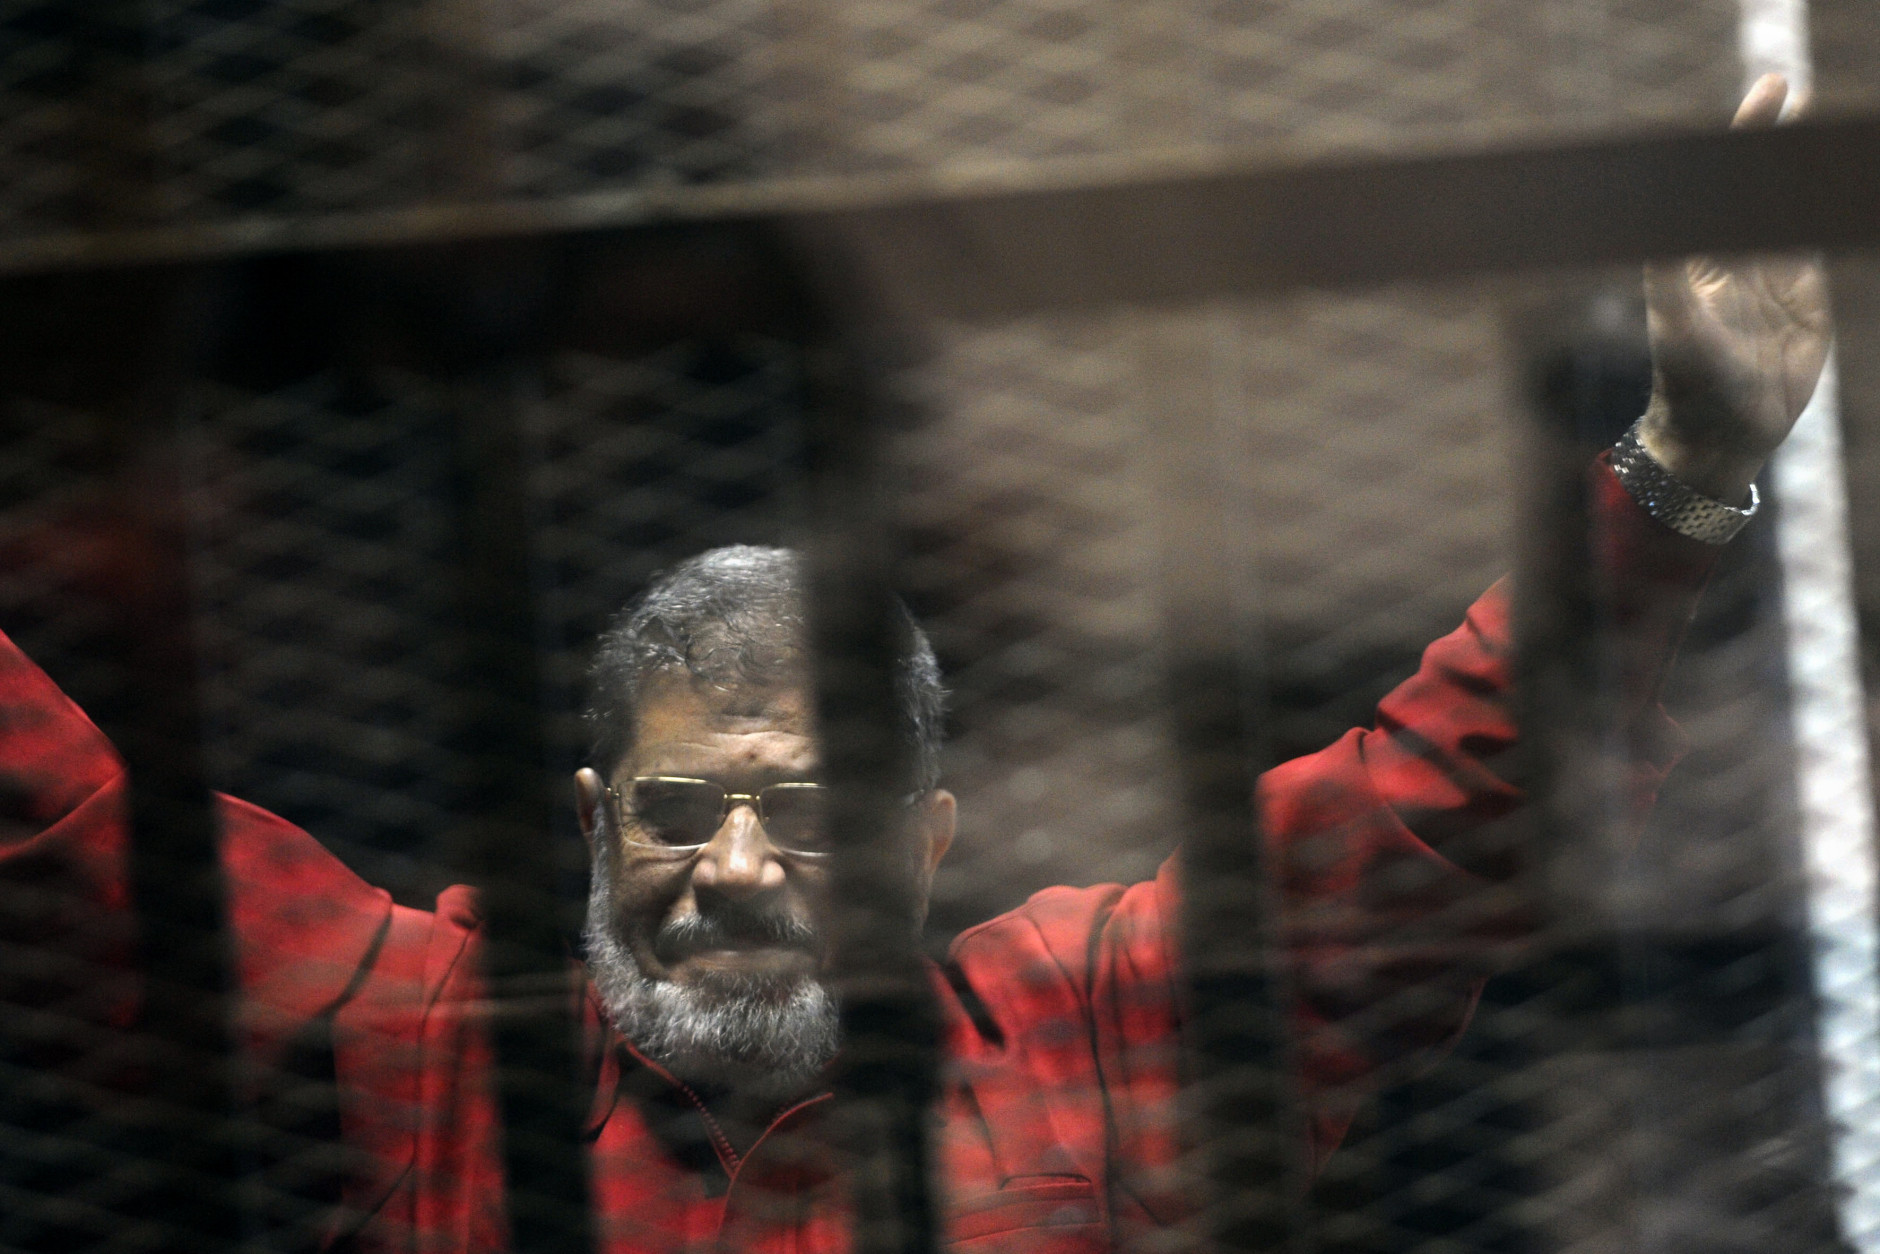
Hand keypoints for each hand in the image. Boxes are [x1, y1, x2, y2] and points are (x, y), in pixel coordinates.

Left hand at [1637, 72, 1832, 503]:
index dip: (1737, 143)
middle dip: (1766, 144)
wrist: (1725, 432)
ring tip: (1812, 131)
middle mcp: (1733, 261)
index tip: (1761, 101)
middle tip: (1785, 92)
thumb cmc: (1690, 381)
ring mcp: (1771, 277)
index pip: (1717, 188)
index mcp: (1700, 259)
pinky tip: (1833, 186)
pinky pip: (1815, 242)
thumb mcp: (1679, 327)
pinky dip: (1824, 211)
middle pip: (1753, 189)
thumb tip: (1658, 225)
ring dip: (1799, 172)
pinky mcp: (1805, 298)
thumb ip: (1670, 274)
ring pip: (1788, 210)